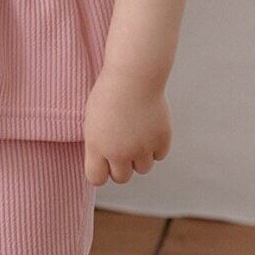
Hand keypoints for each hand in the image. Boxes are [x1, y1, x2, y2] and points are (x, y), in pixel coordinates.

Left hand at [83, 66, 170, 185]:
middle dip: (121, 166)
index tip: (103, 162)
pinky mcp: (161, 140)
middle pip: (122, 178)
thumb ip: (98, 145)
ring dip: (140, 157)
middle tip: (122, 148)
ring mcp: (142, 147)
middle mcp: (119, 152)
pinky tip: (149, 129)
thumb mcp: (93, 120)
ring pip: (143, 168)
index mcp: (96, 147)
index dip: (100, 171)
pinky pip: (159, 155)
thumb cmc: (109, 94)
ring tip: (136, 136)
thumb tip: (106, 164)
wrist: (133, 75)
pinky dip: (156, 146)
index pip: (97, 179)